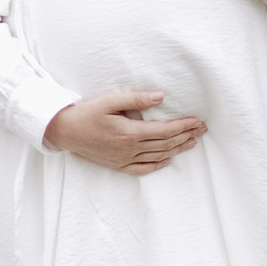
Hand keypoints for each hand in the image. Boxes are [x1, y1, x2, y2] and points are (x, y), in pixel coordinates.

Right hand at [44, 89, 205, 174]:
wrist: (64, 131)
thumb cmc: (86, 113)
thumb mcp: (110, 100)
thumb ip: (136, 99)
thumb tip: (160, 97)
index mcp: (130, 132)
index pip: (165, 130)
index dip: (184, 126)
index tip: (198, 121)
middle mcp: (130, 148)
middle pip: (165, 144)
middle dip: (186, 136)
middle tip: (202, 129)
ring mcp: (124, 159)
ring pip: (158, 156)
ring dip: (177, 149)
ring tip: (192, 142)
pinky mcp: (118, 165)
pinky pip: (142, 168)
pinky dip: (157, 165)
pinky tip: (167, 160)